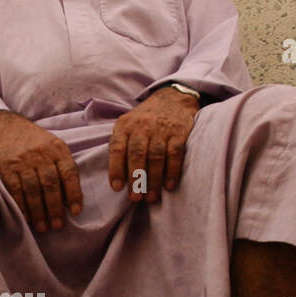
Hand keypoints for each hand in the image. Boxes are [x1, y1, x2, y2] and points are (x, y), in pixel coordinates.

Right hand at [0, 111, 82, 232]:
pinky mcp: (7, 167)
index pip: (69, 173)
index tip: (75, 212)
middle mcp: (41, 154)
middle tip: (57, 226)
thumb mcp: (55, 148)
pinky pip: (16, 189)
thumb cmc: (36, 143)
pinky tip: (26, 218)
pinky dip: (22, 205)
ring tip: (43, 227)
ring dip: (38, 211)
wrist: (7, 128)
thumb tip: (72, 200)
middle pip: (50, 184)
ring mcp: (23, 160)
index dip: (73, 194)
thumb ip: (64, 169)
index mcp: (58, 149)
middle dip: (55, 208)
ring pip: (33, 189)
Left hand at [108, 86, 199, 203]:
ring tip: (150, 197)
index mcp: (125, 125)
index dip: (116, 168)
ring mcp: (162, 128)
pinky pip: (175, 153)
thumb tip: (117, 179)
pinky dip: (172, 171)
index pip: (118, 148)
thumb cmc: (144, 120)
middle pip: (137, 154)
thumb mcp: (127, 126)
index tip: (117, 188)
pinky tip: (168, 185)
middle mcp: (142, 125)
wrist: (172, 98)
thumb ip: (120, 146)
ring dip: (153, 179)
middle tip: (135, 197)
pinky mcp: (179, 132)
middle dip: (136, 178)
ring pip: (156, 156)